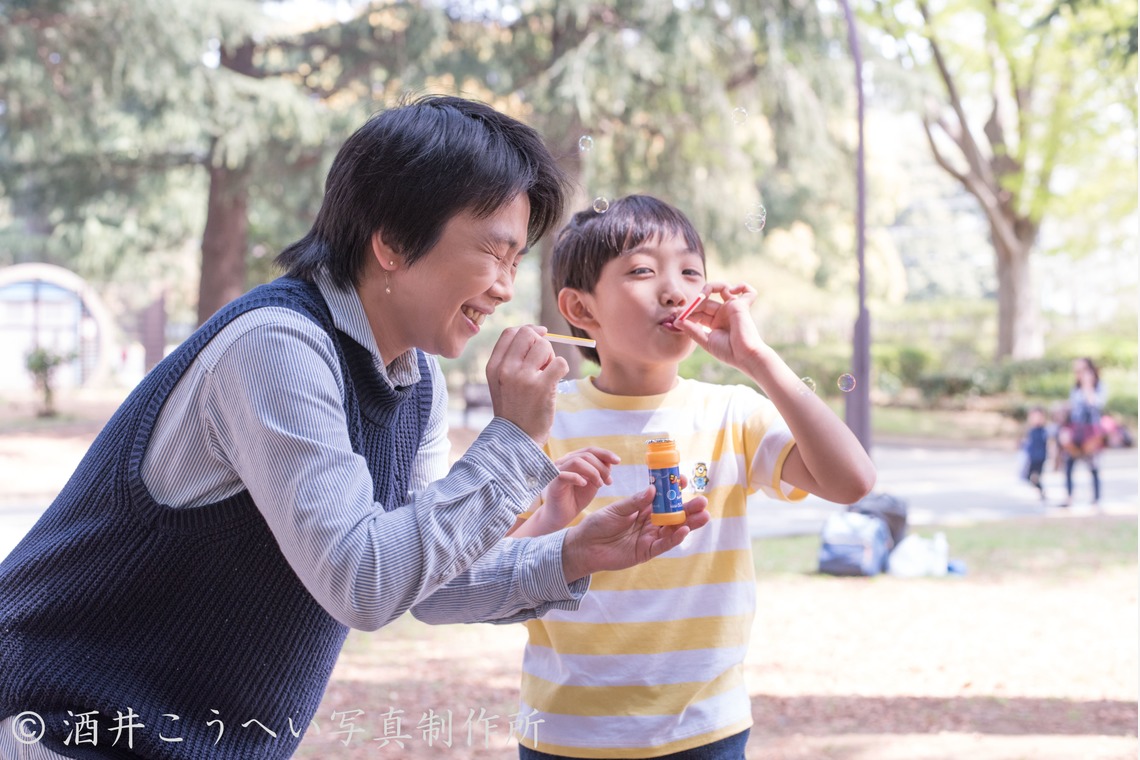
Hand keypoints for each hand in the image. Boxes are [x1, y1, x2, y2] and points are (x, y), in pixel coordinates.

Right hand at [485, 326, 568, 445]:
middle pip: (528, 334)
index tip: (539, 336)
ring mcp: (523, 378)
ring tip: (547, 374)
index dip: (528, 330)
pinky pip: (560, 362)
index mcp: (494, 366)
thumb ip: (511, 358)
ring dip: (551, 357)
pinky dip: (561, 368)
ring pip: (545, 346)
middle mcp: (506, 369)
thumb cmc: (514, 408)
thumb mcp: (501, 382)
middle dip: (541, 342)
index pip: (510, 332)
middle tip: (543, 361)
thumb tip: (536, 332)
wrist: (517, 439)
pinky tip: (555, 381)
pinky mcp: (542, 387)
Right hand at [537, 447, 619, 529]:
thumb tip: (610, 461)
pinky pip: (564, 475)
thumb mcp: (593, 483)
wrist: (561, 516)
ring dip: (593, 472)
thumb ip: (600, 471)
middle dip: (602, 467)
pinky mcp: (553, 483)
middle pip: (586, 455)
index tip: (618, 461)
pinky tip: (585, 484)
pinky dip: (577, 478)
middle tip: (608, 481)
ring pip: (577, 461)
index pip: (590, 450)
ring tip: (599, 485)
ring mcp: (557, 471)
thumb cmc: (576, 498)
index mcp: (573, 459)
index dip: (605, 454)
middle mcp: (564, 462)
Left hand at [561, 487, 709, 581]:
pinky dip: (674, 538)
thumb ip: (635, 502)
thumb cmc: (598, 524)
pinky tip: (684, 530)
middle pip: (673, 515)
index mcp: (643, 508)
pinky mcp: (646, 551)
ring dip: (689, 523)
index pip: (663, 498)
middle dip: (689, 508)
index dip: (673, 490)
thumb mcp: (617, 509)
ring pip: (673, 529)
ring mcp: (649, 537)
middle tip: (703, 501)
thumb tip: (653, 489)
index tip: (683, 480)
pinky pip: (663, 544)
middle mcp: (650, 522)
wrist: (584, 546)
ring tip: (703, 515)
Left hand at [676, 282, 763, 370]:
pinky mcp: (742, 306)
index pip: (699, 312)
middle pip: (706, 301)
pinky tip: (731, 290)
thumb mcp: (706, 341)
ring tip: (702, 295)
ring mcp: (733, 309)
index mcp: (715, 323)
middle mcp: (723, 314)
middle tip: (684, 310)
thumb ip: (692, 330)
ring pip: (723, 288)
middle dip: (695, 303)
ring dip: (710, 287)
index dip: (688, 312)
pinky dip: (742, 286)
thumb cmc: (728, 352)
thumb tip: (676, 322)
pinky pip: (748, 291)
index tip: (678, 318)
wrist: (744, 357)